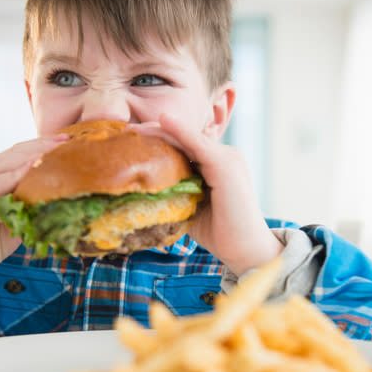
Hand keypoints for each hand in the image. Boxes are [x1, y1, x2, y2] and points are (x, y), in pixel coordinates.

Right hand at [0, 134, 69, 280]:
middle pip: (13, 154)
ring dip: (34, 157)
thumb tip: (63, 188)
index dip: (41, 145)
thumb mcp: (16, 215)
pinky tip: (36, 171)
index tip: (68, 140)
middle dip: (42, 145)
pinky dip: (17, 177)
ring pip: (6, 164)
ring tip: (58, 151)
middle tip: (68, 140)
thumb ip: (30, 198)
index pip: (16, 153)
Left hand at [128, 115, 282, 275]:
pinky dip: (179, 130)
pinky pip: (197, 143)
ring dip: (159, 130)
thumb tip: (144, 192)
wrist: (246, 250)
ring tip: (133, 129)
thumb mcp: (192, 207)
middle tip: (124, 133)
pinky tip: (161, 121)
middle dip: (153, 133)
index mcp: (216, 164)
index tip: (130, 142)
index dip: (158, 141)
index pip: (183, 146)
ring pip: (187, 138)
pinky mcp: (225, 165)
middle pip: (183, 138)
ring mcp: (226, 157)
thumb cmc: (220, 233)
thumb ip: (176, 193)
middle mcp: (224, 155)